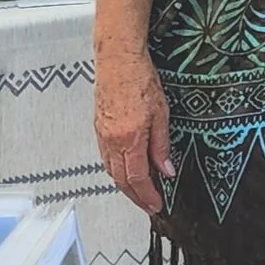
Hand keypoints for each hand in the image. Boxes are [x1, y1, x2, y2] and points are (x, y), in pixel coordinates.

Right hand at [95, 49, 173, 212]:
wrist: (118, 59)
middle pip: (121, 180)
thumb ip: (162, 146)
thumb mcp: (161, 114)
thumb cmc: (139, 79)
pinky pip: (105, 158)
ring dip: (125, 185)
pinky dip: (115, 170)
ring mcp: (102, 134)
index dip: (147, 196)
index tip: (156, 205)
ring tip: (139, 193)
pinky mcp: (98, 127)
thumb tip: (166, 170)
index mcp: (129, 138)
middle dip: (135, 197)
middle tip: (148, 205)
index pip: (137, 178)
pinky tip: (124, 171)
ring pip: (111, 170)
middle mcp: (112, 140)